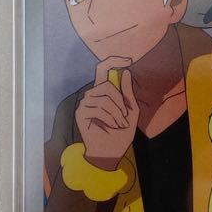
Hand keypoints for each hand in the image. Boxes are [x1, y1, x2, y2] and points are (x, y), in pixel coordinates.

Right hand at [74, 56, 137, 170]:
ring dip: (117, 112)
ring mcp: (84, 103)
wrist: (112, 151)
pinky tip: (113, 126)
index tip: (129, 60)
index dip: (113, 61)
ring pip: (104, 98)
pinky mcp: (80, 113)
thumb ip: (127, 92)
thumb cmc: (122, 132)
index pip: (103, 69)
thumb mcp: (131, 110)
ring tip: (120, 124)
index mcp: (103, 91)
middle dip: (120, 101)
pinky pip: (99, 109)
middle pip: (107, 85)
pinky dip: (110, 118)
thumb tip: (125, 71)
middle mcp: (92, 94)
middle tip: (125, 116)